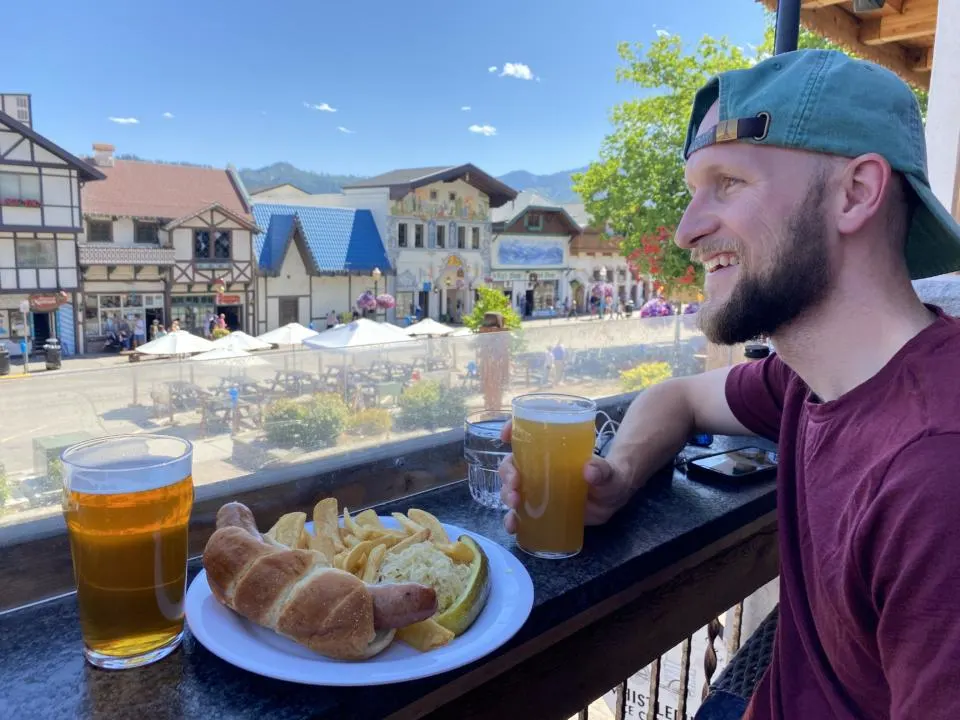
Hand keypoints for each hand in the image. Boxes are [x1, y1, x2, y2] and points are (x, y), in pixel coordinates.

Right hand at [498, 420, 635, 533]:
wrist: (612, 500)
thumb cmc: (608, 477)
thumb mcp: (608, 471)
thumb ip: (602, 469)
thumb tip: (590, 470)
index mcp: (551, 450)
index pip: (525, 434)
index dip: (511, 430)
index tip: (505, 435)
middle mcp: (538, 467)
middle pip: (511, 464)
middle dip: (507, 472)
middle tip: (515, 484)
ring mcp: (537, 489)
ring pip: (511, 488)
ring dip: (506, 494)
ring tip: (515, 504)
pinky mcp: (539, 510)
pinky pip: (519, 514)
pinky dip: (512, 520)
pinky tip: (513, 527)